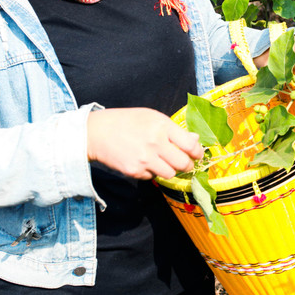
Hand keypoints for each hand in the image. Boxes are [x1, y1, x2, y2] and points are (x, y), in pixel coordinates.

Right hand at [86, 108, 202, 179]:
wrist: (97, 133)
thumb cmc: (127, 122)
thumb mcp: (152, 117)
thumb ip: (175, 130)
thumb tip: (195, 141)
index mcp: (162, 126)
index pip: (190, 145)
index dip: (197, 152)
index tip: (197, 154)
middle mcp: (155, 143)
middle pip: (183, 164)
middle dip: (187, 165)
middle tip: (185, 162)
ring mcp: (145, 159)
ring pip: (170, 174)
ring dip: (170, 169)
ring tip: (162, 160)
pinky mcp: (135, 171)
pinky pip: (153, 177)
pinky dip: (152, 172)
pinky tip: (144, 161)